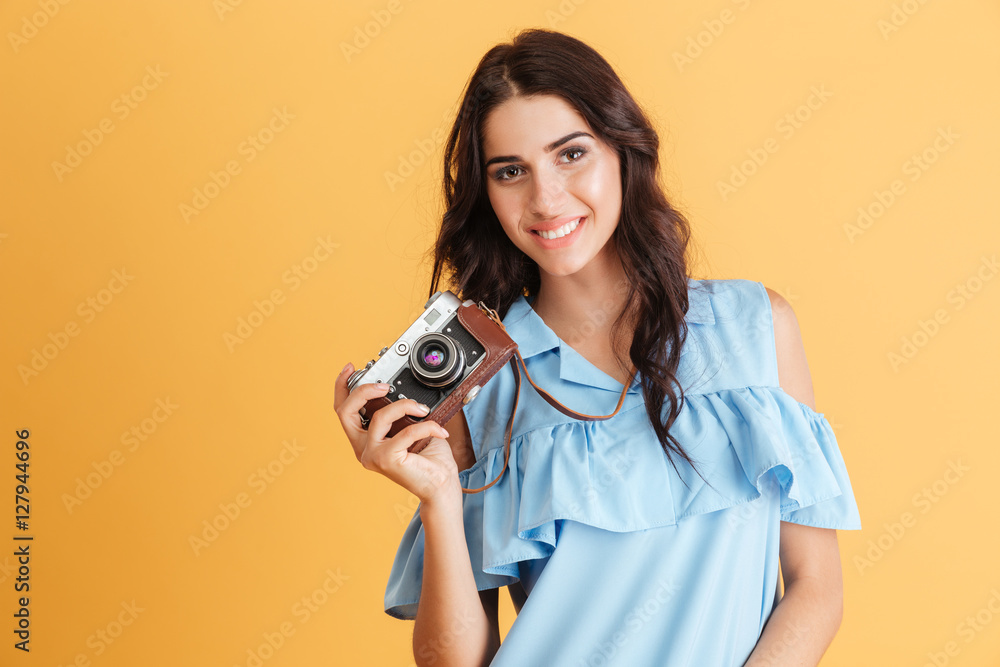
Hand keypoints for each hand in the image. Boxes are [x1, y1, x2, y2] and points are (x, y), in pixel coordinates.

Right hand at [334, 363, 461, 507]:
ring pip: (379, 417)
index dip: (342, 387)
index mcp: (364, 441)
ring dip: (404, 406)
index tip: (351, 368)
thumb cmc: (428, 459)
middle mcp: (362, 449)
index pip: (343, 412)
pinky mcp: (386, 460)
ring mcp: (372, 456)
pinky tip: (438, 430)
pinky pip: (406, 431)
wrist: (441, 486)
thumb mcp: (409, 428)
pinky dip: (426, 426)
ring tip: (422, 410)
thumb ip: (398, 413)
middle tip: (385, 386)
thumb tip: (400, 392)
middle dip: (363, 391)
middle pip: (345, 412)